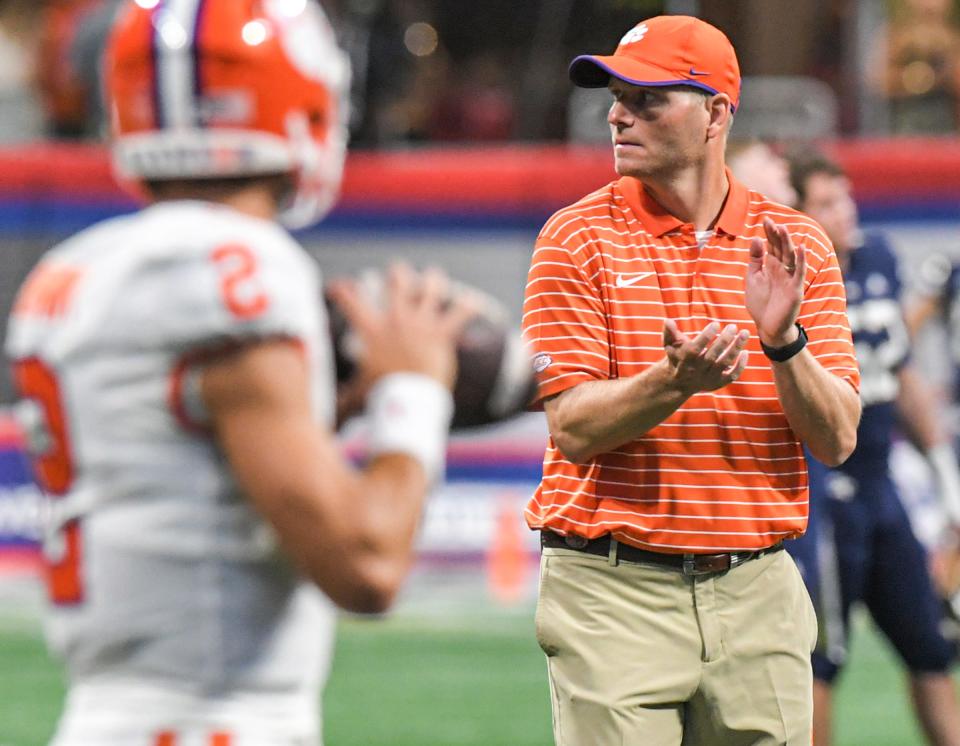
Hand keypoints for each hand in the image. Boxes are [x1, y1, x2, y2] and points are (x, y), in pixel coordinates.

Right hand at [327, 264, 474, 389]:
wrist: (407, 402)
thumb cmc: (380, 396)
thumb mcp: (358, 390)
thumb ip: (344, 394)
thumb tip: (333, 403)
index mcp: (372, 330)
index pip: (350, 300)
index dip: (341, 289)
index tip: (338, 286)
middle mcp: (396, 320)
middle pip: (397, 282)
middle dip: (398, 274)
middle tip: (397, 270)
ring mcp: (420, 324)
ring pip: (431, 288)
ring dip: (434, 280)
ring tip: (434, 276)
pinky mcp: (441, 334)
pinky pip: (460, 313)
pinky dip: (469, 306)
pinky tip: (474, 301)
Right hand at [662, 319, 748, 394]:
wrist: (679, 382)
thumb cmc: (676, 357)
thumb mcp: (669, 344)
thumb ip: (669, 332)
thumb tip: (668, 320)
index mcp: (685, 359)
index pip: (696, 348)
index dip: (706, 336)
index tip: (716, 324)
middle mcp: (697, 370)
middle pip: (713, 356)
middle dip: (724, 340)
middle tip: (732, 326)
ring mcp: (709, 377)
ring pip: (725, 363)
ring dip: (736, 348)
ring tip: (745, 333)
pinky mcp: (718, 382)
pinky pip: (732, 375)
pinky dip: (741, 365)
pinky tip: (746, 351)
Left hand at [744, 217, 805, 346]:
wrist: (767, 327)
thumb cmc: (760, 303)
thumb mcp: (753, 278)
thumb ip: (755, 259)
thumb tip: (755, 238)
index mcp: (772, 266)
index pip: (772, 245)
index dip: (769, 233)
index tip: (765, 219)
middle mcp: (783, 269)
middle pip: (781, 248)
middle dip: (776, 235)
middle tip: (770, 221)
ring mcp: (790, 278)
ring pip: (791, 257)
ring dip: (788, 243)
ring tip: (783, 229)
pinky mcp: (796, 289)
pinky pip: (800, 272)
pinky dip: (801, 260)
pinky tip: (801, 247)